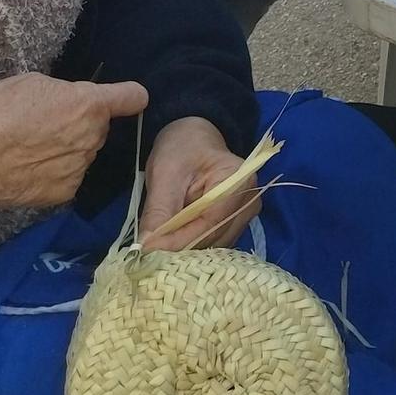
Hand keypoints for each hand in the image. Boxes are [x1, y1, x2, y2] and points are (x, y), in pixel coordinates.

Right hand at [0, 74, 147, 208]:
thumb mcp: (29, 84)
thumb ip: (62, 93)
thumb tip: (70, 102)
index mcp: (88, 105)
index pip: (132, 97)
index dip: (129, 96)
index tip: (124, 100)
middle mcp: (92, 137)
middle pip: (99, 127)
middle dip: (82, 123)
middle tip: (47, 123)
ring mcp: (80, 168)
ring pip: (84, 153)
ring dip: (69, 148)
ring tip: (33, 148)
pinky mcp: (64, 193)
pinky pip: (69, 176)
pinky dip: (56, 173)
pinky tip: (30, 169)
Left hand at [139, 117, 258, 251]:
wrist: (193, 140)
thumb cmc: (182, 148)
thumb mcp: (164, 173)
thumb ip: (158, 212)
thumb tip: (146, 249)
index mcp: (239, 180)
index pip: (211, 222)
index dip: (179, 240)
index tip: (148, 252)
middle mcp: (249, 201)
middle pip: (214, 237)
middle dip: (180, 248)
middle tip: (147, 255)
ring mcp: (244, 215)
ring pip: (213, 246)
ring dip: (185, 251)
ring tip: (157, 249)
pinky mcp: (234, 224)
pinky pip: (212, 244)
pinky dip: (190, 247)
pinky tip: (171, 245)